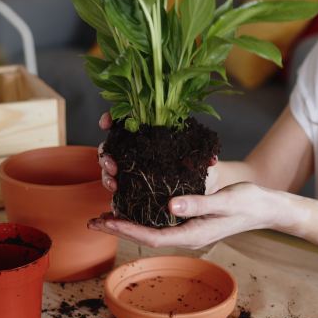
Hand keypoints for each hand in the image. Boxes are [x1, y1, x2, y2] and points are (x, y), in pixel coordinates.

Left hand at [88, 182, 280, 248]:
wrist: (266, 207)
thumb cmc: (248, 203)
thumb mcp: (224, 200)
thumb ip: (198, 203)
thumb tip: (170, 206)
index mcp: (192, 234)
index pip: (153, 236)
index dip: (127, 230)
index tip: (106, 221)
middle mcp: (186, 235)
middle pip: (146, 235)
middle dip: (119, 228)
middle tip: (93, 221)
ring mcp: (188, 229)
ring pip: (151, 228)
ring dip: (127, 223)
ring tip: (104, 215)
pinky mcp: (190, 220)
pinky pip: (160, 221)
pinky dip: (142, 215)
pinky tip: (132, 206)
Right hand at [97, 112, 219, 193]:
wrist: (201, 188)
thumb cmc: (201, 167)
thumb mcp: (203, 159)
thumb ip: (205, 158)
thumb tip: (211, 160)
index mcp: (151, 134)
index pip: (125, 120)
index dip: (112, 119)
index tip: (105, 123)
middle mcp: (137, 148)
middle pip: (112, 144)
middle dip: (106, 153)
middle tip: (112, 164)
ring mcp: (132, 167)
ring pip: (109, 165)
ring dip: (106, 173)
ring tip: (114, 183)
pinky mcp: (132, 186)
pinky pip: (116, 186)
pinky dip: (112, 191)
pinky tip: (115, 198)